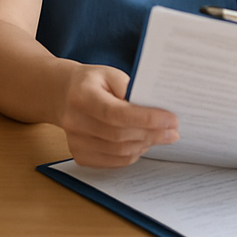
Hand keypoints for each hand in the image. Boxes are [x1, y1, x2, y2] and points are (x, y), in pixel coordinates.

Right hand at [58, 64, 178, 167]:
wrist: (63, 95)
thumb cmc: (92, 82)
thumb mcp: (110, 74)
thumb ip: (131, 89)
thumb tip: (156, 109)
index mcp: (82, 96)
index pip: (117, 114)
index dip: (147, 118)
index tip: (171, 119)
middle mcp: (74, 122)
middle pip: (120, 135)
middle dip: (152, 133)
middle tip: (173, 130)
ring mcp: (75, 142)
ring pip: (118, 152)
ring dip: (145, 145)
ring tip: (162, 136)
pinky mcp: (79, 155)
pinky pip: (112, 161)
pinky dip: (132, 154)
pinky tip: (143, 143)